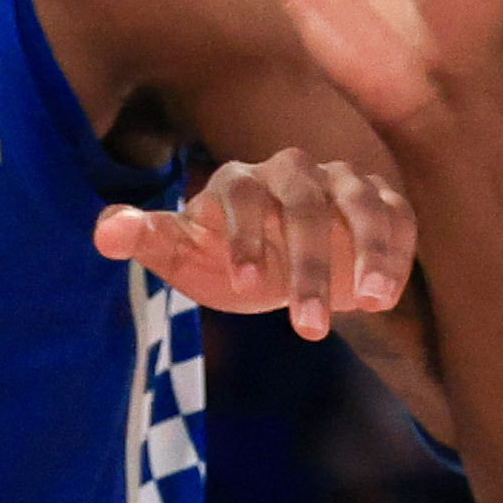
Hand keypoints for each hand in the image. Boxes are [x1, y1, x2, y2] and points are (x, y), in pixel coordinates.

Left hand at [97, 147, 418, 338]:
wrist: (284, 262)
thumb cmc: (228, 258)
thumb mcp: (187, 258)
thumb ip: (149, 241)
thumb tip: (103, 232)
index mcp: (240, 180)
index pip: (241, 195)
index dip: (245, 238)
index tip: (248, 290)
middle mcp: (295, 172)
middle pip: (304, 205)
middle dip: (309, 265)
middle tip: (308, 329)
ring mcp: (343, 184)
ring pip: (361, 205)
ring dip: (368, 252)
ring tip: (371, 304)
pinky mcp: (383, 202)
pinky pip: (399, 215)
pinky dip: (399, 249)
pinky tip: (390, 293)